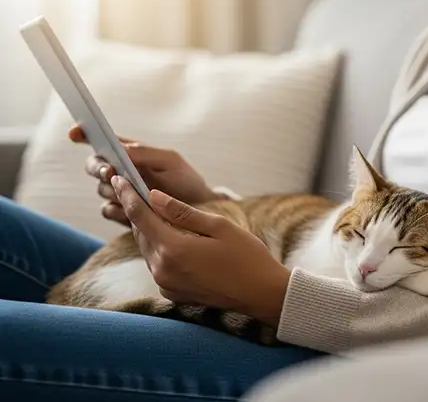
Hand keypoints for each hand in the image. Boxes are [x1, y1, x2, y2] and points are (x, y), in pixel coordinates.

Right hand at [69, 126, 218, 225]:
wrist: (200, 211)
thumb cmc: (186, 180)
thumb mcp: (170, 161)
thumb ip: (145, 153)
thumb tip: (120, 149)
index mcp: (130, 153)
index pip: (102, 141)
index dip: (83, 135)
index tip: (74, 133)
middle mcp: (121, 172)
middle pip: (94, 166)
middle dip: (98, 167)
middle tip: (110, 171)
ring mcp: (121, 193)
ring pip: (101, 189)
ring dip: (112, 189)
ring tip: (130, 191)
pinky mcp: (124, 214)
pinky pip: (109, 210)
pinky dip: (117, 209)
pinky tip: (131, 210)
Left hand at [110, 175, 289, 325]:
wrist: (262, 294)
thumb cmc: (247, 256)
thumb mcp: (219, 226)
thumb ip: (182, 212)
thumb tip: (153, 196)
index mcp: (173, 248)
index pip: (139, 215)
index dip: (128, 194)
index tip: (120, 178)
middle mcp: (163, 269)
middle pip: (140, 233)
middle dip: (137, 211)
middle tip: (136, 190)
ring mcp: (166, 284)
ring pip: (148, 249)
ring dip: (149, 231)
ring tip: (154, 212)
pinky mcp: (172, 293)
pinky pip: (158, 266)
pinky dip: (160, 250)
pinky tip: (173, 240)